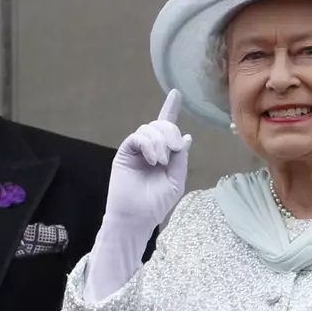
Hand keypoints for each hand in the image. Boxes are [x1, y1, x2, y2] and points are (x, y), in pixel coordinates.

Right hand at [102, 89, 191, 233]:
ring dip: (160, 142)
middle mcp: (149, 147)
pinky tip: (152, 159)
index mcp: (163, 152)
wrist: (138, 217)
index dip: (171, 108)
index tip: (176, 93)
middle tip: (174, 150)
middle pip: (161, 125)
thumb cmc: (157, 203)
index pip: (166, 126)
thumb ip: (181, 158)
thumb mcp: (176, 180)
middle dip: (170, 132)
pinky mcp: (125, 152)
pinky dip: (148, 145)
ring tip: (161, 161)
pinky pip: (137, 137)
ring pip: (149, 129)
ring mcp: (136, 149)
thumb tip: (186, 137)